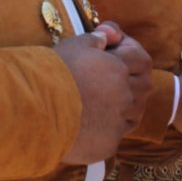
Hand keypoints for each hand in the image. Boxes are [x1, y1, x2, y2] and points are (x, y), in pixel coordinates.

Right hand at [55, 23, 151, 164]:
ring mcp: (118, 122)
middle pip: (144, 85)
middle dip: (133, 77)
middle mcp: (125, 95)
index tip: (116, 48)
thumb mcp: (75, 45)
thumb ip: (97, 39)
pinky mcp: (109, 143)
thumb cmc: (55, 72)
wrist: (37, 110)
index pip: (141, 59)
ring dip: (126, 102)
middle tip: (113, 73)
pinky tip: (95, 119)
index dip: (132, 50)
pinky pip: (119, 132)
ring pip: (135, 111)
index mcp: (119, 69)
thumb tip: (108, 37)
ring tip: (104, 97)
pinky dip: (112, 124)